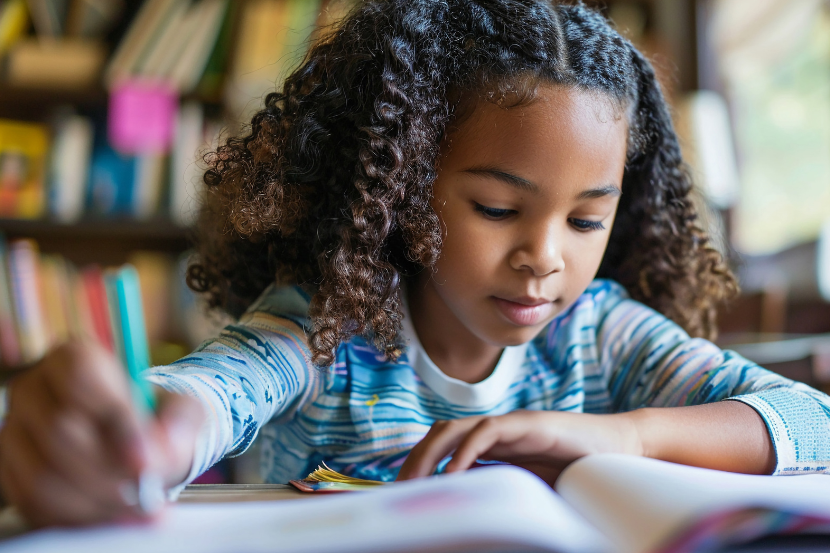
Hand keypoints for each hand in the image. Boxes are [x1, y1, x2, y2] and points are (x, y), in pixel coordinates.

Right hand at [0, 342, 203, 526]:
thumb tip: (166, 444)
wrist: (133, 444)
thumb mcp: (182, 410)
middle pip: (59, 432)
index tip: (147, 463)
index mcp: (73, 358)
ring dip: (95, 502)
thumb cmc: (156, 420)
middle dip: (108, 472)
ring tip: (135, 509)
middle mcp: (34, 389)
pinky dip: (78, 518)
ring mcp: (14, 432)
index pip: (82, 379)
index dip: (116, 424)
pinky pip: (33, 504)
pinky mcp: (10, 471)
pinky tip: (113, 516)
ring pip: (42, 476)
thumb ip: (181, 421)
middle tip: (146, 494)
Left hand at [396, 410, 642, 484]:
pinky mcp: (529, 424)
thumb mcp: (534, 492)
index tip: (403, 493)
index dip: (421, 464)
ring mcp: (512, 425)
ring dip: (430, 454)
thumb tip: (480, 531)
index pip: (445, 447)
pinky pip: (488, 432)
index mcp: (494, 446)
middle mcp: (497, 432)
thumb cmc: (581, 474)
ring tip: (415, 482)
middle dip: (415, 459)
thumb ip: (506, 500)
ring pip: (457, 429)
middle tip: (398, 490)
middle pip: (442, 435)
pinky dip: (466, 450)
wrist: (623, 450)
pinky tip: (453, 473)